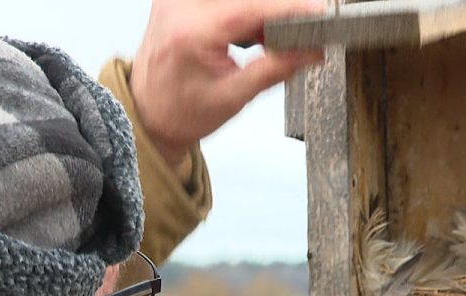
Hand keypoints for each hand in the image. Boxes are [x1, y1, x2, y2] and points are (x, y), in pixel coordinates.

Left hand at [131, 0, 324, 164]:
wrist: (147, 115)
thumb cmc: (181, 112)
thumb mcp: (234, 96)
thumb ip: (276, 68)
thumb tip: (311, 50)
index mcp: (191, 29)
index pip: (253, 6)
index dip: (290, 8)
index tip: (319, 13)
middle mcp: (179, 5)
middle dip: (277, 12)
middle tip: (302, 33)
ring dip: (261, 13)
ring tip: (273, 40)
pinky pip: (224, 0)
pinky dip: (246, 11)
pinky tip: (254, 32)